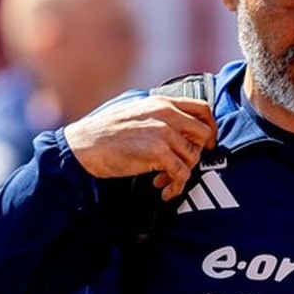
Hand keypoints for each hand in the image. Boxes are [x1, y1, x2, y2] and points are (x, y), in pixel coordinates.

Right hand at [64, 95, 216, 199]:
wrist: (83, 146)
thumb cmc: (106, 132)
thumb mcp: (136, 111)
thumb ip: (159, 114)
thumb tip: (180, 128)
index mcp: (162, 102)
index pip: (203, 108)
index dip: (210, 128)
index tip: (206, 143)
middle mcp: (166, 114)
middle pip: (204, 134)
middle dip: (197, 153)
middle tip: (181, 164)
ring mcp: (163, 132)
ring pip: (193, 157)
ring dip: (181, 174)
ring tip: (163, 180)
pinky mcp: (158, 153)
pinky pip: (181, 174)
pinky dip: (176, 186)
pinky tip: (163, 191)